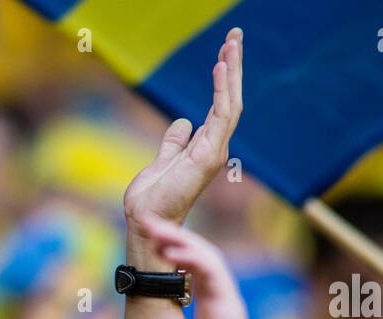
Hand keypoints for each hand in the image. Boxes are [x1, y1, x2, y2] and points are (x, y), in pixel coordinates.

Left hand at [124, 28, 241, 233]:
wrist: (147, 220)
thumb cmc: (153, 198)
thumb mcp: (162, 160)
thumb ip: (174, 142)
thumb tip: (182, 122)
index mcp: (205, 146)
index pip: (220, 105)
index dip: (224, 78)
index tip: (225, 51)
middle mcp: (215, 147)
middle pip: (230, 99)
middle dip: (233, 66)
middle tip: (234, 35)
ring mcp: (214, 151)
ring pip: (230, 102)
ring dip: (231, 71)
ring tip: (231, 43)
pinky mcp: (209, 154)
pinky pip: (221, 115)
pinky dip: (222, 90)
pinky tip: (220, 67)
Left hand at [145, 218, 267, 318]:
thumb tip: (164, 318)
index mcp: (211, 310)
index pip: (193, 269)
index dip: (173, 250)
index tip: (150, 238)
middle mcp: (221, 301)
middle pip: (199, 256)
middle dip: (173, 235)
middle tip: (146, 221)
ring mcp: (228, 303)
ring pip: (208, 257)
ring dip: (181, 239)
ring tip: (155, 229)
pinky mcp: (230, 309)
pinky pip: (214, 273)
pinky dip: (194, 257)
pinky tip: (173, 249)